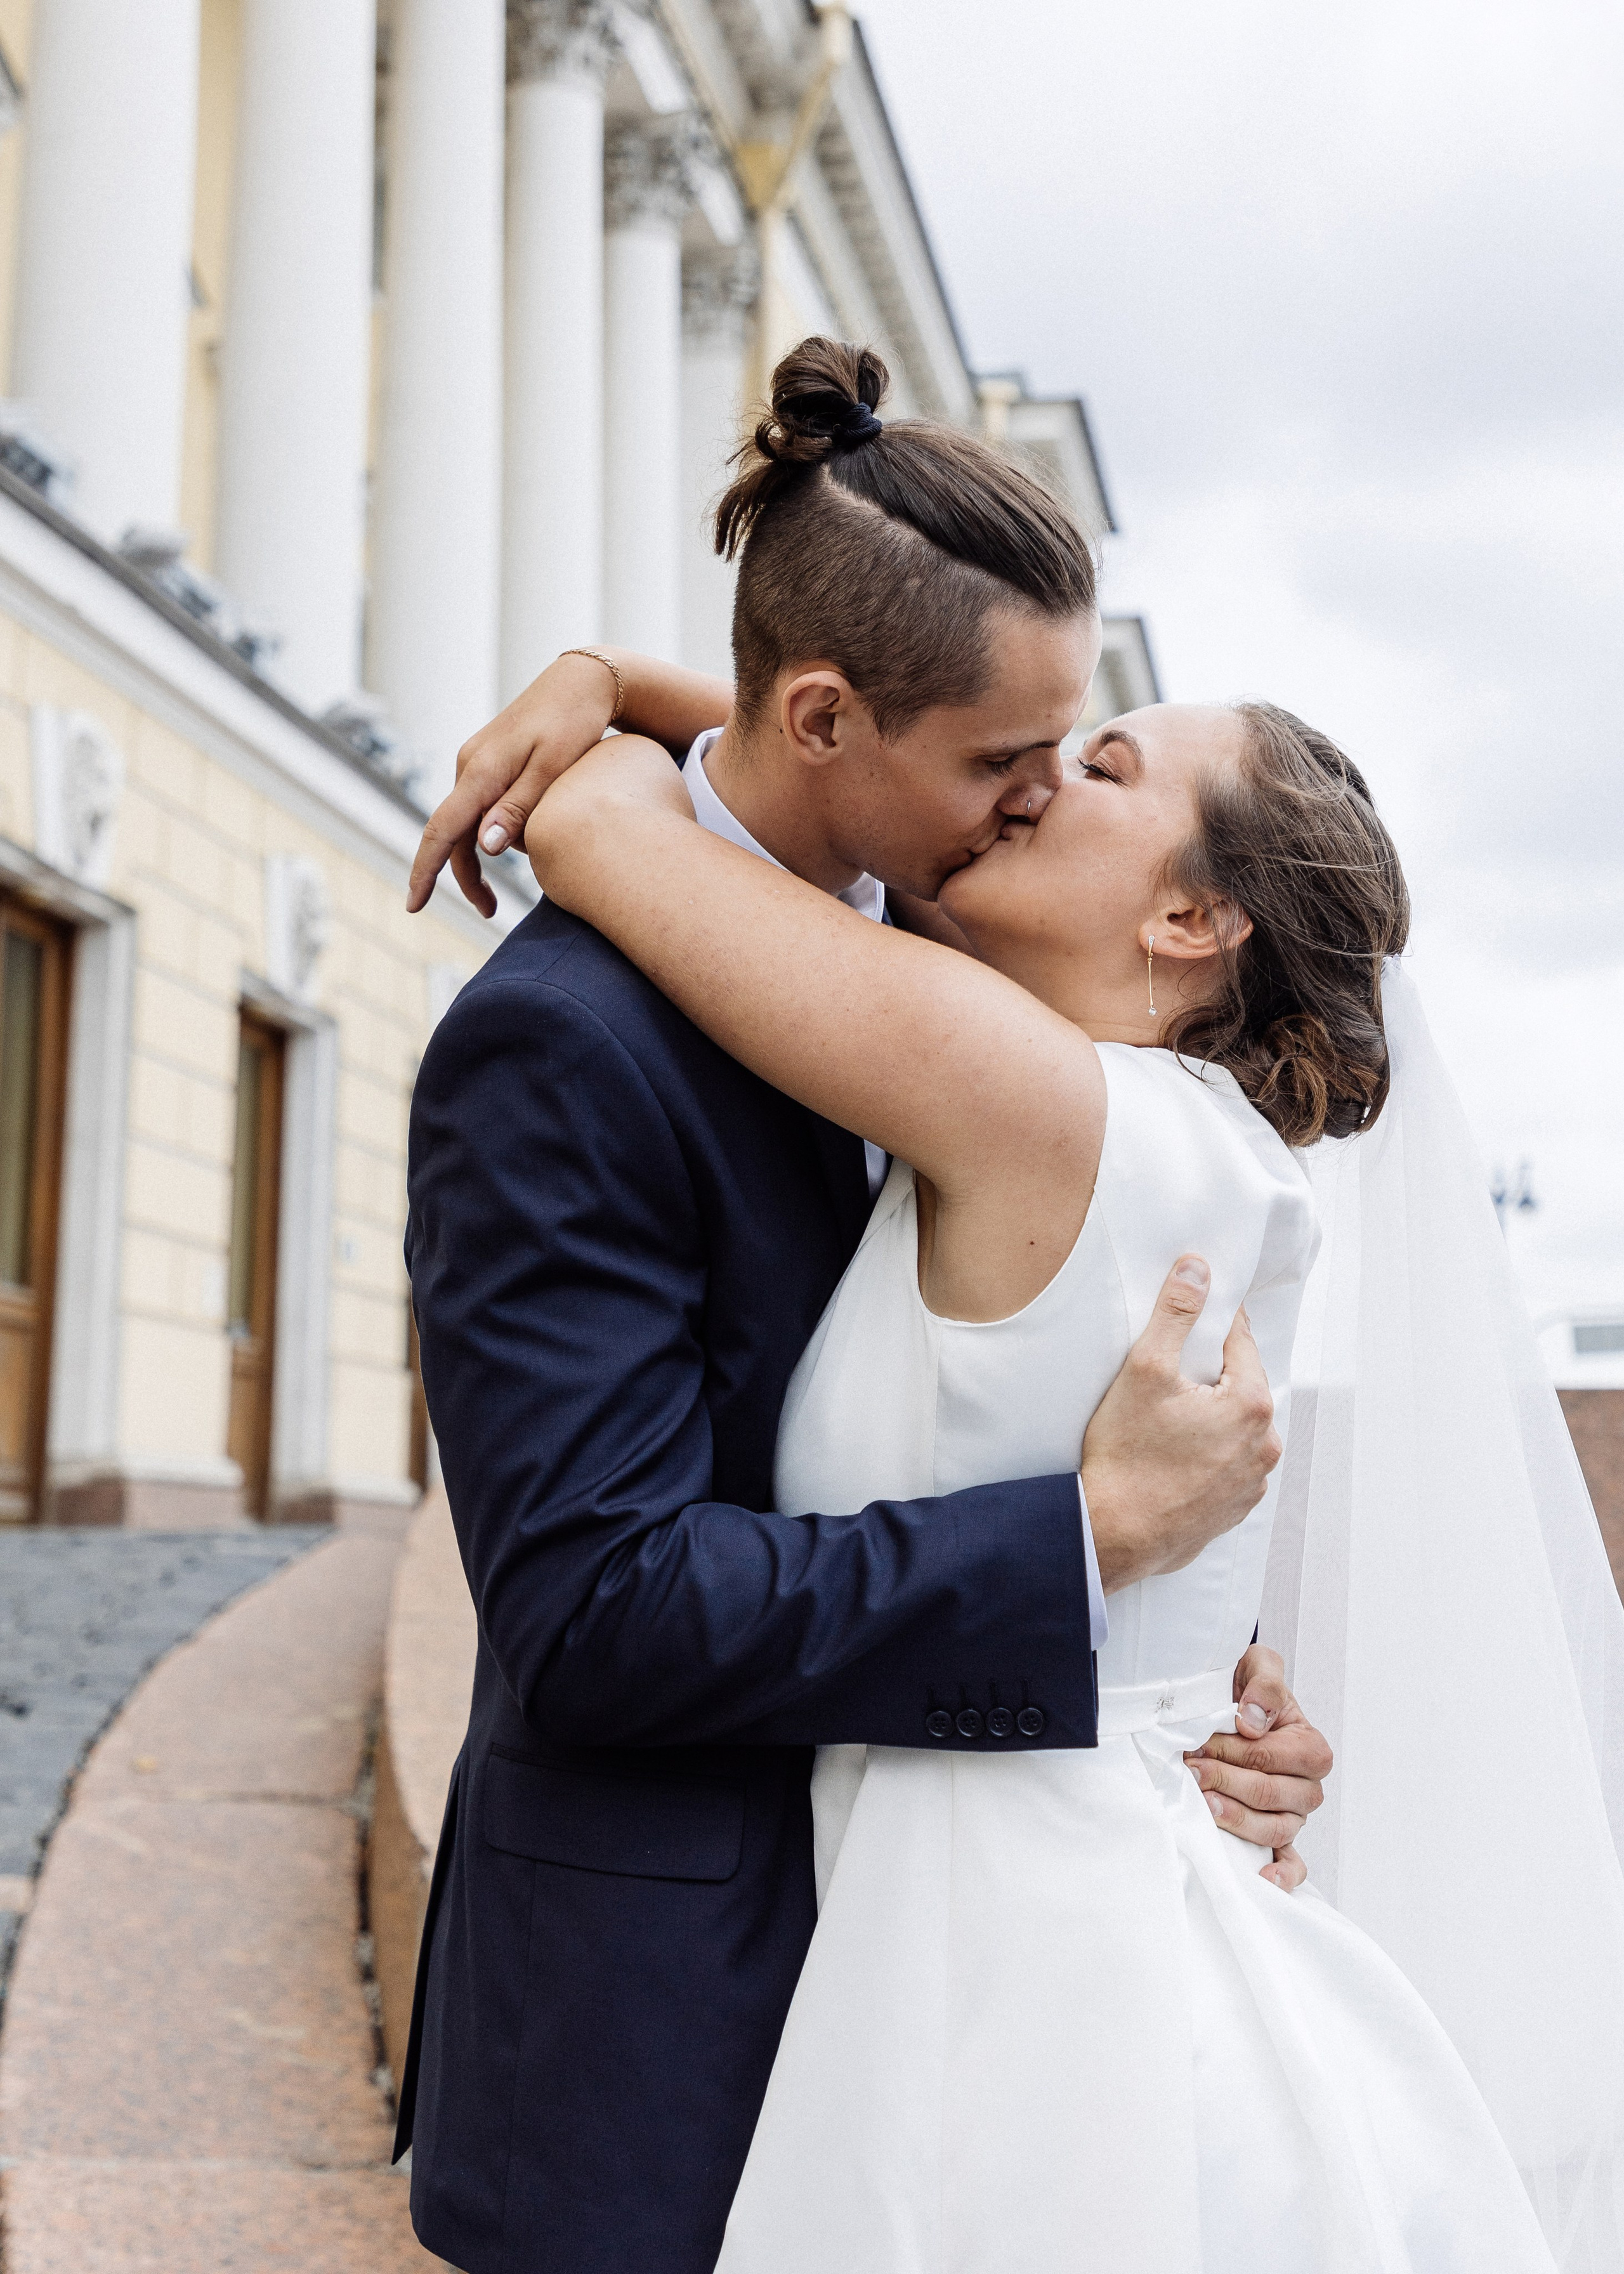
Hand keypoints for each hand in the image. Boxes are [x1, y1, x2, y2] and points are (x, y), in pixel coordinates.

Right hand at [406, 653, 623, 917]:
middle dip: (464, 876)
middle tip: (490, 911)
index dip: (426, 871)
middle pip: (454, 833)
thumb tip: (485, 848)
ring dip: (482, 856)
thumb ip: (519, 808)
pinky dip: (493, 830)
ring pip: (468, 821)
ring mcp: (476, 762)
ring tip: (513, 880)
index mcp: (481, 771)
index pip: (443, 830)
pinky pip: (481, 805)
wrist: (582, 683)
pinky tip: (519, 841)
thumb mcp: (554, 769)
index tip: (414, 906)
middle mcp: (469, 765)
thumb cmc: (575, 725)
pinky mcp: (488, 761)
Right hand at [1080, 1256, 1281, 1594]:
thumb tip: (1197, 1269)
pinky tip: (1171, 1454)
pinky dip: (1207, 1453)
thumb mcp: (1145, 1369)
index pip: (1239, 1340)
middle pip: (1239, 1385)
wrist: (1113, 1535)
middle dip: (1209, 1373)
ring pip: (1235, 1427)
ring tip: (1166, 1418)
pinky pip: (1227, 1465)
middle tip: (1167, 1373)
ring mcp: (1251, 1482)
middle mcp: (1263, 1445)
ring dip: (1210, 1415)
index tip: (1190, 1315)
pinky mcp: (1233, 1509)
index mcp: (1251, 1404)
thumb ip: (1175, 1313)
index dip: (1212, 1322)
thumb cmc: (1127, 1455)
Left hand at [1184, 1646, 1331, 1890]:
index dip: (1234, 1751)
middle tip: (1191, 1769)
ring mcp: (1294, 1815)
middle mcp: (1307, 1787)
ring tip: (1205, 1806)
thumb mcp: (1259, 1665)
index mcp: (1310, 1747)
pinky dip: (1282, 1875)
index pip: (1271, 1757)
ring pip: (1274, 1828)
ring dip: (1237, 1820)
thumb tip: (1252, 1721)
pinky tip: (1263, 1880)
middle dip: (1225, 1781)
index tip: (1199, 1743)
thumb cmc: (1248, 1687)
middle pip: (1269, 1793)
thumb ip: (1264, 1683)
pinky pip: (1292, 1863)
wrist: (1234, 1701)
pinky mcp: (1280, 1837)